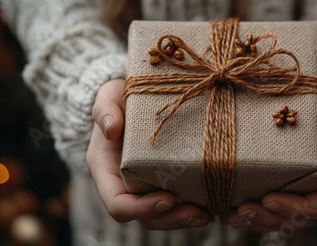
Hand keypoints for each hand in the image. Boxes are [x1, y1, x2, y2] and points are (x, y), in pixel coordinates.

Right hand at [86, 79, 212, 229]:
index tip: (168, 198)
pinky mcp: (163, 180)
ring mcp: (144, 186)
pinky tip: (212, 205)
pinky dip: (191, 208)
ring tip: (206, 215)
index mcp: (106, 171)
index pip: (118, 204)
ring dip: (183, 220)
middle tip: (197, 213)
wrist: (131, 98)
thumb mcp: (108, 97)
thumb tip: (111, 129)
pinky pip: (175, 203)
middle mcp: (124, 185)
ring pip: (161, 216)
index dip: (141, 208)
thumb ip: (104, 110)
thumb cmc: (118, 98)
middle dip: (169, 219)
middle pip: (143, 217)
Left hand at [221, 79, 316, 231]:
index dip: (303, 207)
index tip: (271, 197)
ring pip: (283, 218)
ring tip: (230, 215)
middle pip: (302, 217)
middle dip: (272, 217)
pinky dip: (248, 216)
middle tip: (243, 209)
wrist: (312, 98)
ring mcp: (303, 187)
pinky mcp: (284, 185)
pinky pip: (269, 210)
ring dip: (257, 221)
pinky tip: (225, 214)